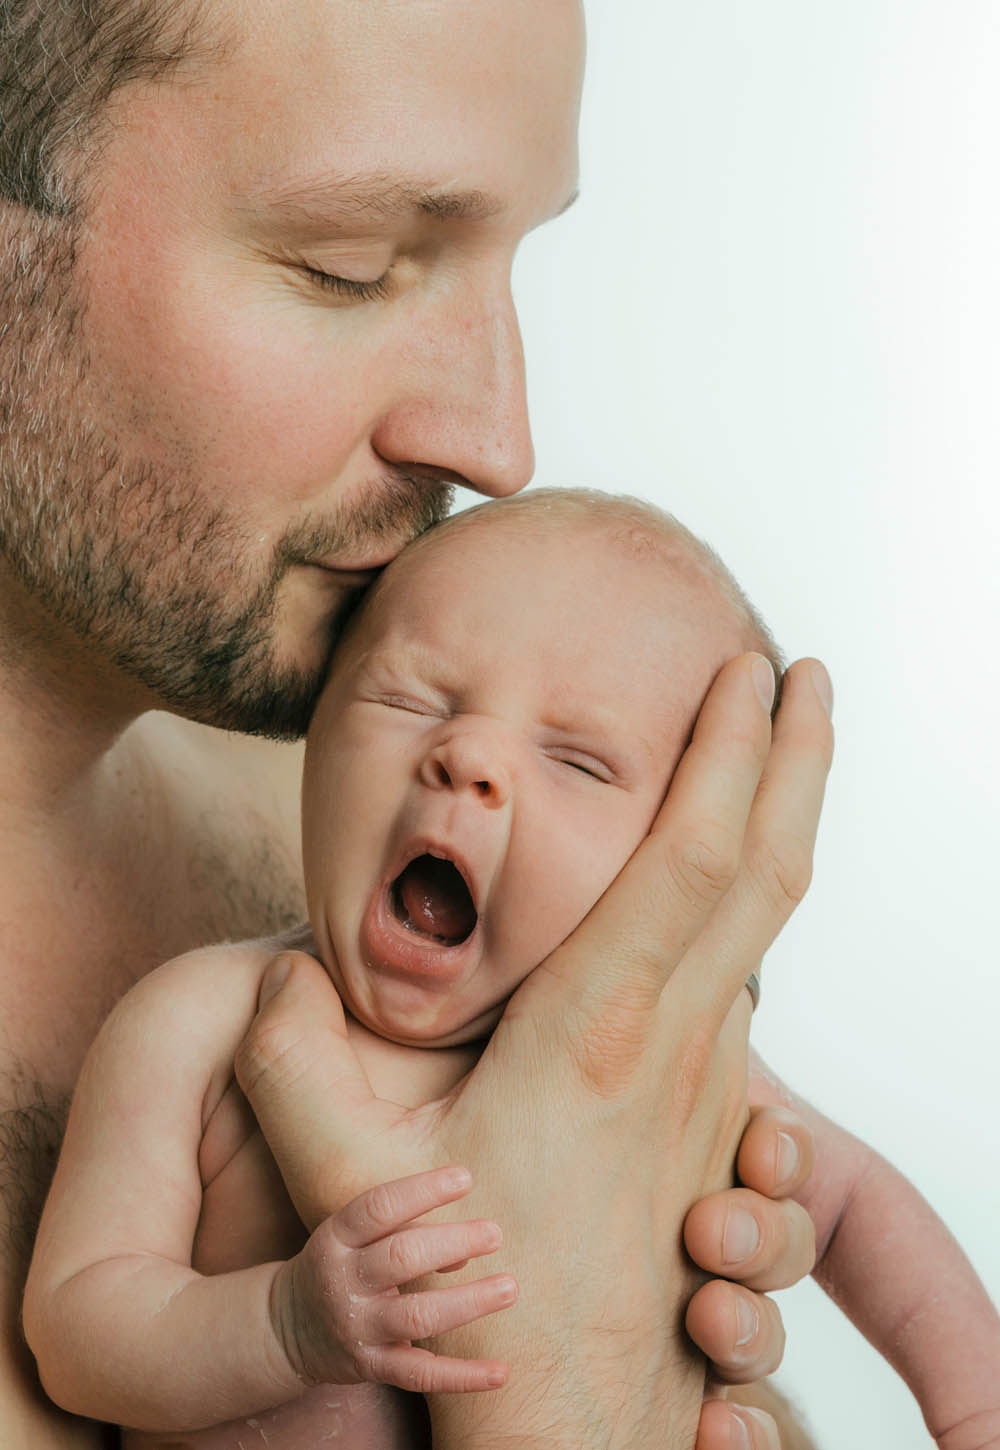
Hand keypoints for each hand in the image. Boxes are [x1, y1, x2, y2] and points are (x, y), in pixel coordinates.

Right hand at [238, 655, 833, 1449]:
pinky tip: (735, 875)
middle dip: (800, 753)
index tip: (746, 668)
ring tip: (782, 747)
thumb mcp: (352, 1176)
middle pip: (771, 864)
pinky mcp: (720, 1105)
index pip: (692, 856)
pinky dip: (756, 894)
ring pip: (768, 918)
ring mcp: (715, 1073)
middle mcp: (682, 1039)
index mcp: (599, 1029)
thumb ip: (289, 1065)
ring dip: (785, 817)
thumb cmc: (475, 1284)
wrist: (576, 1408)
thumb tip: (268, 975)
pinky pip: (747, 970)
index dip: (727, 749)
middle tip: (811, 673)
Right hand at [270, 1165, 516, 1393]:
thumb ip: (406, 1231)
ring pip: (416, 1315)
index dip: (423, 1190)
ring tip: (509, 1287)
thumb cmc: (341, 1264)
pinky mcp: (372, 1367)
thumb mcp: (355, 1237)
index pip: (379, 1207)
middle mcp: (343, 1281)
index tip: (465, 1177)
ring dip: (467, 1302)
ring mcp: (357, 1328)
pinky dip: (463, 1376)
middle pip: (400, 1257)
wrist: (287, 1328)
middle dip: (451, 1242)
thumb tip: (467, 1252)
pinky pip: (421, 1374)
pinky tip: (500, 1372)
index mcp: (337, 1237)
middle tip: (494, 1233)